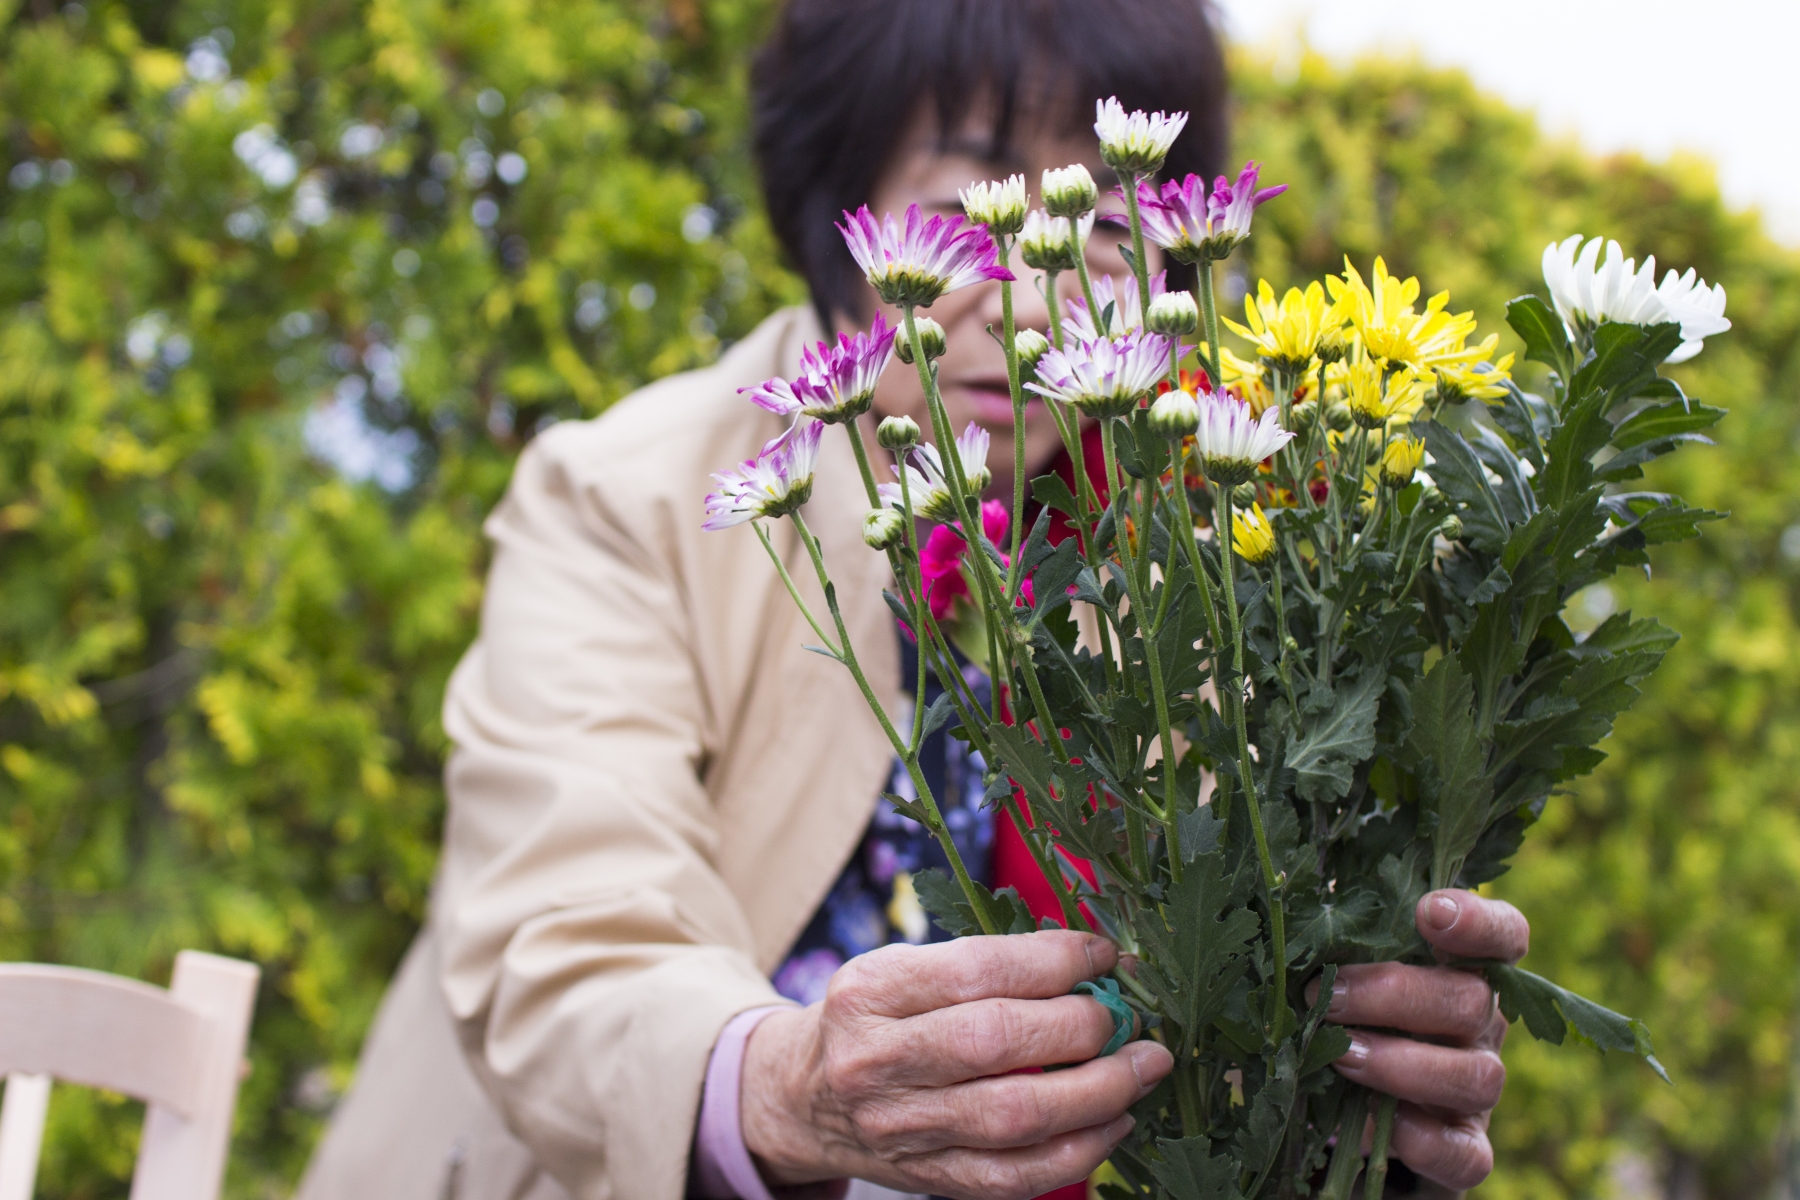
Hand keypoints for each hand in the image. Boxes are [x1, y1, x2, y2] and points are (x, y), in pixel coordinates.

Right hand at [740, 930, 1173, 1199]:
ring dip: (1098, 1091)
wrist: (805, 1098)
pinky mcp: (925, 1177)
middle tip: (1128, 1017)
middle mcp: (875, 1060)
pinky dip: (1077, 1152)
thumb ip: (982, 964)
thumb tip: (1091, 960)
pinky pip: (1014, 1177)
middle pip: (996, 1042)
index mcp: (871, 991)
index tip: (1104, 954)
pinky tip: (1113, 1123)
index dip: (1054, 961)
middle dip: (1082, 1026)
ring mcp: (898, 1127)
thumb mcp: (902, 969)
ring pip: (1014, 1116)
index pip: (976, 969)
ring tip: (1142, 1067)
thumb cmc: (875, 1020)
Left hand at [1307, 889, 1529, 1192]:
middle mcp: (1481, 1025)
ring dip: (1402, 1065)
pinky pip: (1467, 1154)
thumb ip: (1333, 935)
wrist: (1346, 1099)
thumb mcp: (1339, 964)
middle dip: (1396, 996)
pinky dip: (1424, 1140)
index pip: (1501, 934)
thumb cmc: (1342, 1004)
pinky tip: (1378, 1124)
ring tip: (1341, 1056)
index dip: (1477, 922)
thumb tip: (1292, 915)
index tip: (1429, 913)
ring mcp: (1478, 1088)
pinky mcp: (1464, 1148)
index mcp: (1461, 968)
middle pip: (1473, 1001)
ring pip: (1476, 1076)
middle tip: (1330, 996)